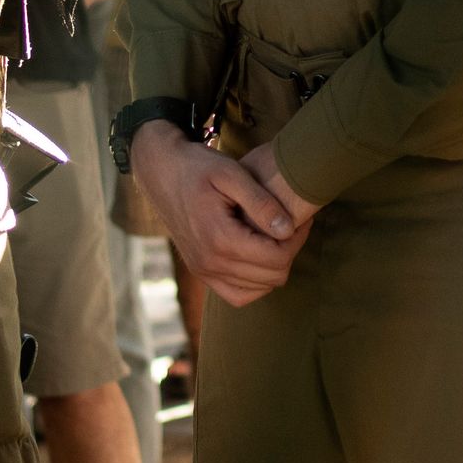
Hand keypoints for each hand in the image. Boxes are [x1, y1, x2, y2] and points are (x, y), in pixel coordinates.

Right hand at [131, 122, 308, 308]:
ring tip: (276, 238)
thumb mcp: (231, 173)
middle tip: (292, 225)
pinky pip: (238, 295)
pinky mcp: (201, 272)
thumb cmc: (197, 167)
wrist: (161, 172)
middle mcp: (210, 263)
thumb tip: (288, 229)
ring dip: (274, 267)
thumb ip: (261, 202)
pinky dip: (256, 283)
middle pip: (272, 276)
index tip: (301, 218)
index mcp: (219, 238)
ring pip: (258, 289)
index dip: (297, 239)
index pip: (277, 258)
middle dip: (289, 251)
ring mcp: (203, 271)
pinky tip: (260, 257)